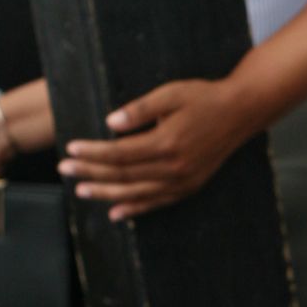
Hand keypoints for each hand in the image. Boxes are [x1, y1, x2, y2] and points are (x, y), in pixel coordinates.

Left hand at [60, 76, 253, 220]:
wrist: (242, 112)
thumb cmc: (204, 97)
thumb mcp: (171, 93)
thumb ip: (140, 109)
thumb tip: (110, 122)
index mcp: (168, 142)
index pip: (120, 152)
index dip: (93, 152)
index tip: (71, 149)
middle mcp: (175, 167)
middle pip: (124, 175)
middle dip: (91, 173)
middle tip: (64, 170)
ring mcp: (183, 180)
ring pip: (137, 193)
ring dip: (107, 194)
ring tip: (81, 191)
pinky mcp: (189, 186)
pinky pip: (158, 203)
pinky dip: (135, 210)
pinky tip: (116, 213)